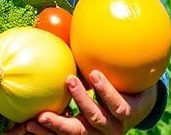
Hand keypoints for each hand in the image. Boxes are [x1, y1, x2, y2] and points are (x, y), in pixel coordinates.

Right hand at [23, 71, 155, 133]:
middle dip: (58, 125)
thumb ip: (65, 69)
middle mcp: (99, 129)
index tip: (29, 122)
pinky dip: (105, 91)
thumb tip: (42, 45)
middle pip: (76, 132)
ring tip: (70, 80)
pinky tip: (96, 75)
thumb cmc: (105, 81)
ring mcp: (116, 123)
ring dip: (82, 100)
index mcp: (84, 125)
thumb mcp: (83, 77)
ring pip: (97, 118)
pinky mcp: (132, 113)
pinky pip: (117, 105)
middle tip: (42, 115)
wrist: (142, 90)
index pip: (63, 131)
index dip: (45, 131)